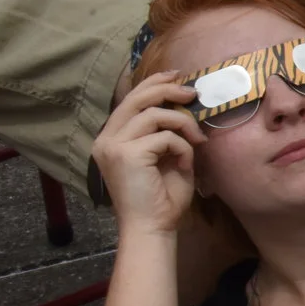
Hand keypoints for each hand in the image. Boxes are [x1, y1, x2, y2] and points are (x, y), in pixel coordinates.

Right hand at [91, 74, 203, 235]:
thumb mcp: (166, 156)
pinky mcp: (127, 155)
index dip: (153, 84)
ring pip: (154, 114)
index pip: (130, 100)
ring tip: (198, 140)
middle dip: (167, 89)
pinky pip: (164, 136)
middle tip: (192, 93)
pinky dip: (182, 147)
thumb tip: (183, 104)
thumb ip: (166, 131)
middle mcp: (106, 139)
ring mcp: (113, 146)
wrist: (153, 228)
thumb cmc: (162, 197)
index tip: (176, 78)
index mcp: (112, 138)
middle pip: (136, 98)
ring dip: (183, 124)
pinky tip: (185, 164)